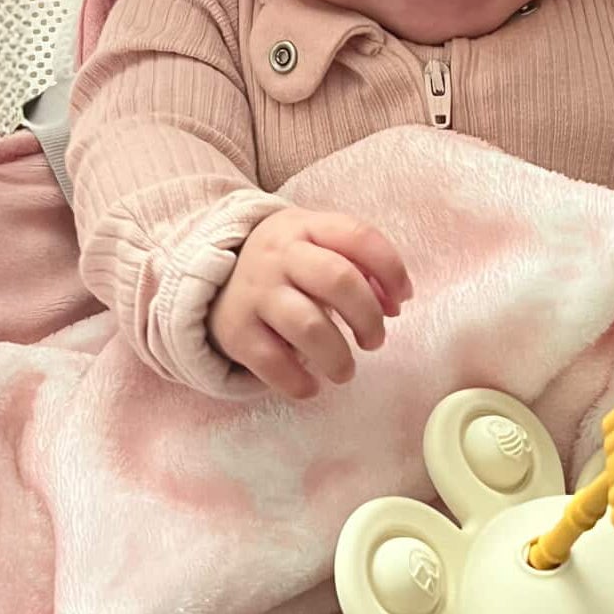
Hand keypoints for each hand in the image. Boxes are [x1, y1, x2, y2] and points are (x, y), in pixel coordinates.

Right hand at [208, 207, 412, 398]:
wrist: (211, 277)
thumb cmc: (286, 266)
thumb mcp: (318, 248)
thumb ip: (361, 267)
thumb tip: (395, 304)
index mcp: (306, 227)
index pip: (359, 236)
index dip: (392, 270)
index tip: (402, 301)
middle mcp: (278, 255)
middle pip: (339, 280)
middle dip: (368, 318)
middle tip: (374, 341)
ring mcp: (254, 291)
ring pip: (308, 326)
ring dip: (338, 357)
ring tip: (345, 371)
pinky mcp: (235, 330)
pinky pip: (272, 362)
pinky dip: (299, 382)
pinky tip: (312, 386)